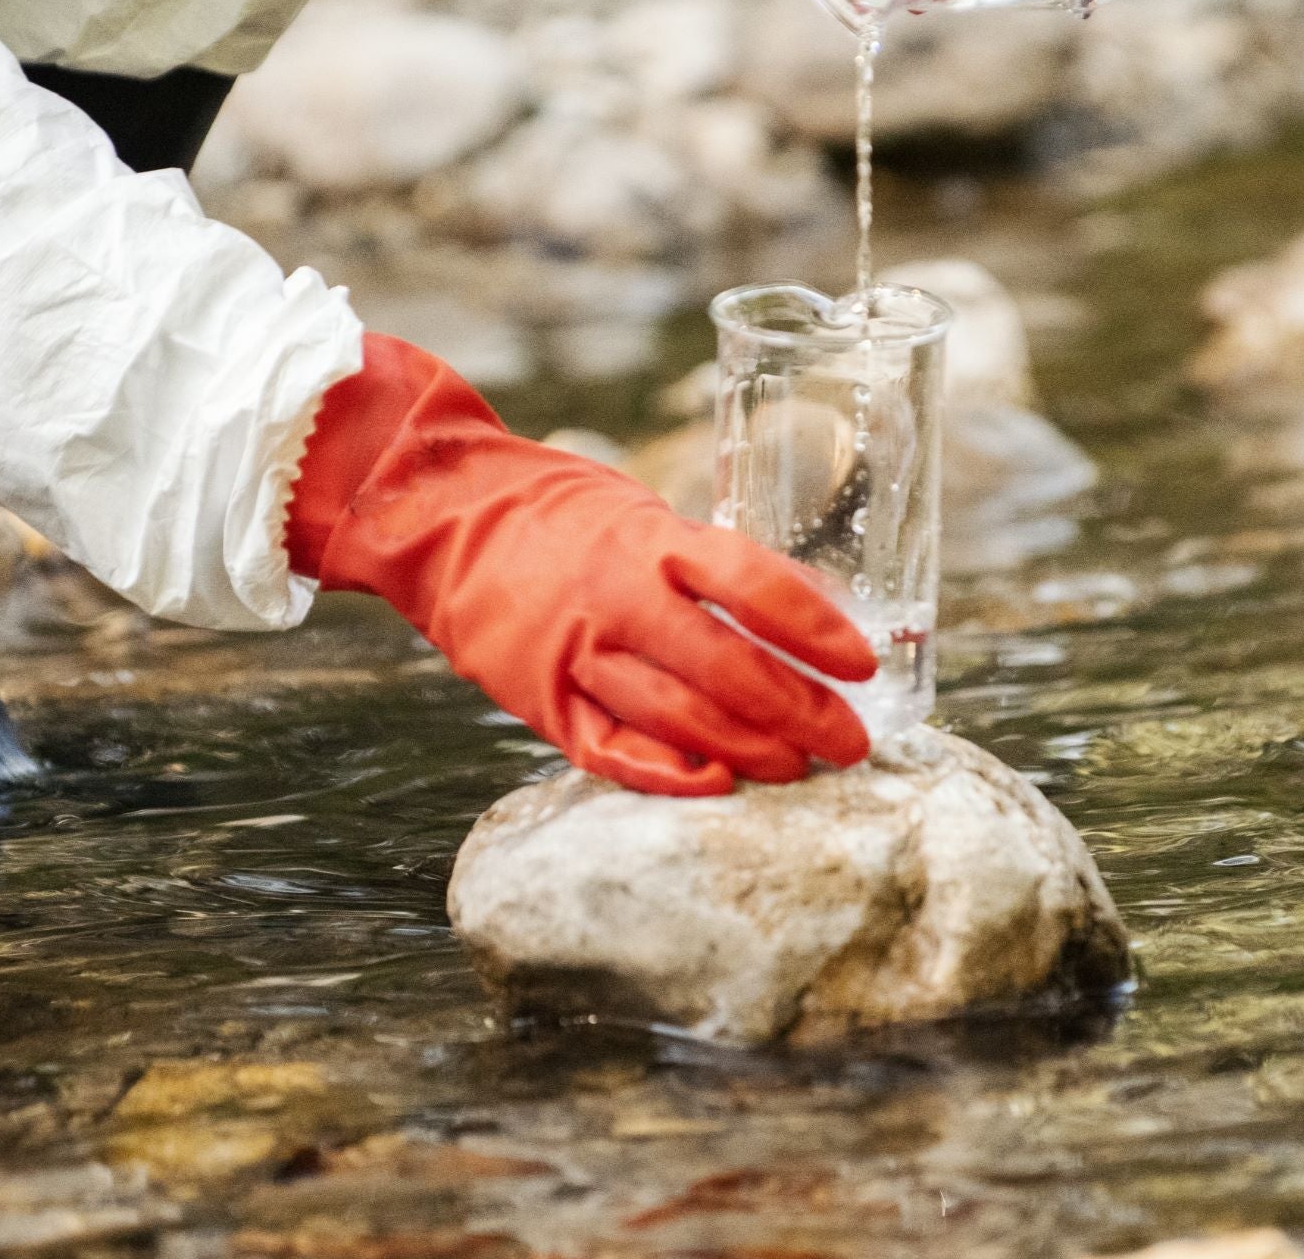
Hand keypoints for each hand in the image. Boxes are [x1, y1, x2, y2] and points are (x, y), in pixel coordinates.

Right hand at [287, 335, 876, 795]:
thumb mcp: (647, 519)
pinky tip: (717, 783)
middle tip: (852, 743)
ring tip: (801, 768)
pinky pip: (611, 750)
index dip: (814, 629)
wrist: (442, 520)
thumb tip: (813, 614)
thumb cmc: (566, 519)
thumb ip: (713, 568)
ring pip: (676, 715)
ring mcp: (576, 653)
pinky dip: (668, 773)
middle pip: (725, 666)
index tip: (861, 663)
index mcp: (651, 542)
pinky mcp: (541, 701)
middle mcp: (616, 599)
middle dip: (801, 711)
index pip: (751, 584)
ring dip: (749, 749)